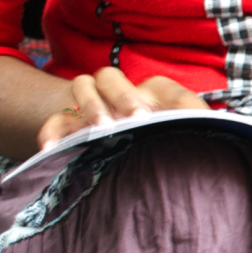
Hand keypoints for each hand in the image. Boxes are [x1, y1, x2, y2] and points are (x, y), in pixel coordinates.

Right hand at [36, 68, 207, 148]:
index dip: (143, 95)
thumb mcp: (193, 130)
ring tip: (96, 132)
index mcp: (156, 93)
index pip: (150, 84)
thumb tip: (200, 118)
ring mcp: (98, 110)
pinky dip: (52, 132)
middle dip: (116, 96)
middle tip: (123, 123)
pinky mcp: (76, 130)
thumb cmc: (180, 146)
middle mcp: (124, 95)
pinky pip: (56, 123)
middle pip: (108, 76)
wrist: (162, 175)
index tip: (141, 118)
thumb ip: (195, 118)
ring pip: (81, 87)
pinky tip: (51, 150)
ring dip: (88, 106)